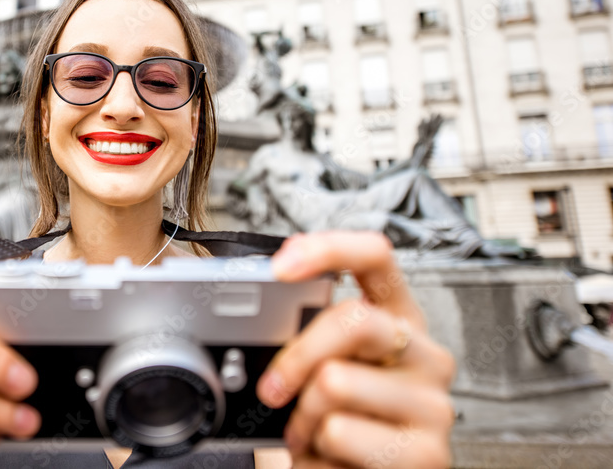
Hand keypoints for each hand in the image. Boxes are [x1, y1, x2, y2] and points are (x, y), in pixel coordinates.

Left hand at [257, 232, 455, 467]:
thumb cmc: (337, 424)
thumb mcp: (322, 369)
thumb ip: (307, 334)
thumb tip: (261, 308)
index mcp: (397, 320)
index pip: (377, 256)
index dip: (329, 248)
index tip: (282, 266)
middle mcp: (424, 354)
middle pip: (351, 319)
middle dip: (295, 355)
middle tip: (272, 388)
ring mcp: (433, 405)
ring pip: (335, 382)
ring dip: (303, 416)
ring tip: (310, 432)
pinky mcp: (427, 453)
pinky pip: (339, 432)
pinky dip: (316, 452)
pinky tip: (330, 458)